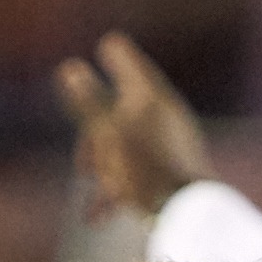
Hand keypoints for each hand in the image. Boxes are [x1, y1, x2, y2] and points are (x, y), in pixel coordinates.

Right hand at [53, 32, 213, 216]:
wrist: (191, 216)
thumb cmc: (148, 171)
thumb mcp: (110, 135)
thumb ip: (89, 103)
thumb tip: (70, 69)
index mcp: (149, 95)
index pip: (127, 59)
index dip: (113, 53)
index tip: (107, 45)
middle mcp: (162, 114)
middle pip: (120, 106)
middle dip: (94, 130)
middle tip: (82, 163)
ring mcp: (170, 143)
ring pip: (126, 142)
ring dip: (102, 162)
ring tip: (89, 182)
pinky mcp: (173, 172)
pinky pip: (138, 171)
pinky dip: (116, 188)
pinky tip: (96, 215)